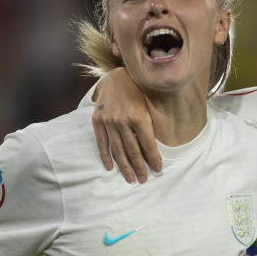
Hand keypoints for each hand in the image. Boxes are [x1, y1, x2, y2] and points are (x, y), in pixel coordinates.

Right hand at [91, 67, 160, 182]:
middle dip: (140, 168)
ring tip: (131, 179)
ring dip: (124, 167)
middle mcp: (123, 120)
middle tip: (144, 180)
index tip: (158, 170)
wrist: (117, 76)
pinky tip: (110, 168)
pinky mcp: (97, 120)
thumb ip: (151, 125)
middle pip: (133, 151)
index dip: (153, 159)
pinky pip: (101, 143)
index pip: (148, 145)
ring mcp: (108, 121)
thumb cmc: (138, 90)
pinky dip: (105, 156)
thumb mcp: (149, 104)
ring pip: (117, 150)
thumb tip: (159, 148)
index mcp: (139, 116)